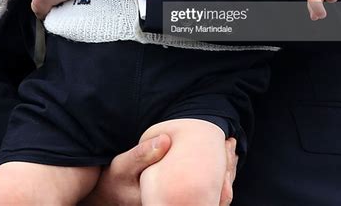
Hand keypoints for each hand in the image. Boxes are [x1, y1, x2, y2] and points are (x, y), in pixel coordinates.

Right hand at [80, 135, 237, 205]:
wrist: (109, 197)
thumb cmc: (115, 181)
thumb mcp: (123, 167)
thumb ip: (142, 155)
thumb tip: (166, 140)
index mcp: (167, 203)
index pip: (204, 192)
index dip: (220, 169)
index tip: (225, 143)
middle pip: (213, 195)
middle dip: (226, 169)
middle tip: (231, 143)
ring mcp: (179, 205)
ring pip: (211, 195)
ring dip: (222, 171)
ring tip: (229, 147)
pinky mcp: (178, 201)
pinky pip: (203, 192)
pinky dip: (213, 175)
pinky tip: (217, 156)